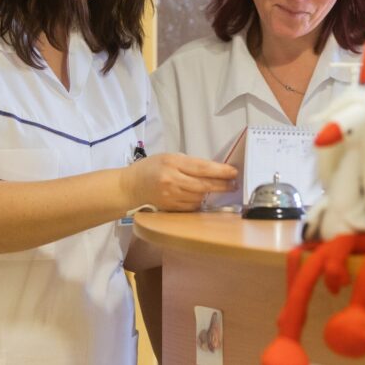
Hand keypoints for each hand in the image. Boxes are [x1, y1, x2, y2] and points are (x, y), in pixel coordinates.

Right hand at [120, 153, 237, 211]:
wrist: (130, 186)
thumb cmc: (152, 167)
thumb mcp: (170, 157)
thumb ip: (189, 163)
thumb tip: (213, 169)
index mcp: (173, 162)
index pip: (202, 168)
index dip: (220, 171)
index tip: (234, 172)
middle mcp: (172, 179)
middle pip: (203, 185)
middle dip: (222, 185)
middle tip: (234, 184)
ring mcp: (170, 195)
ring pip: (199, 197)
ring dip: (211, 194)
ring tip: (220, 189)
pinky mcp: (169, 207)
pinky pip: (190, 207)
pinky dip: (199, 202)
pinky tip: (203, 198)